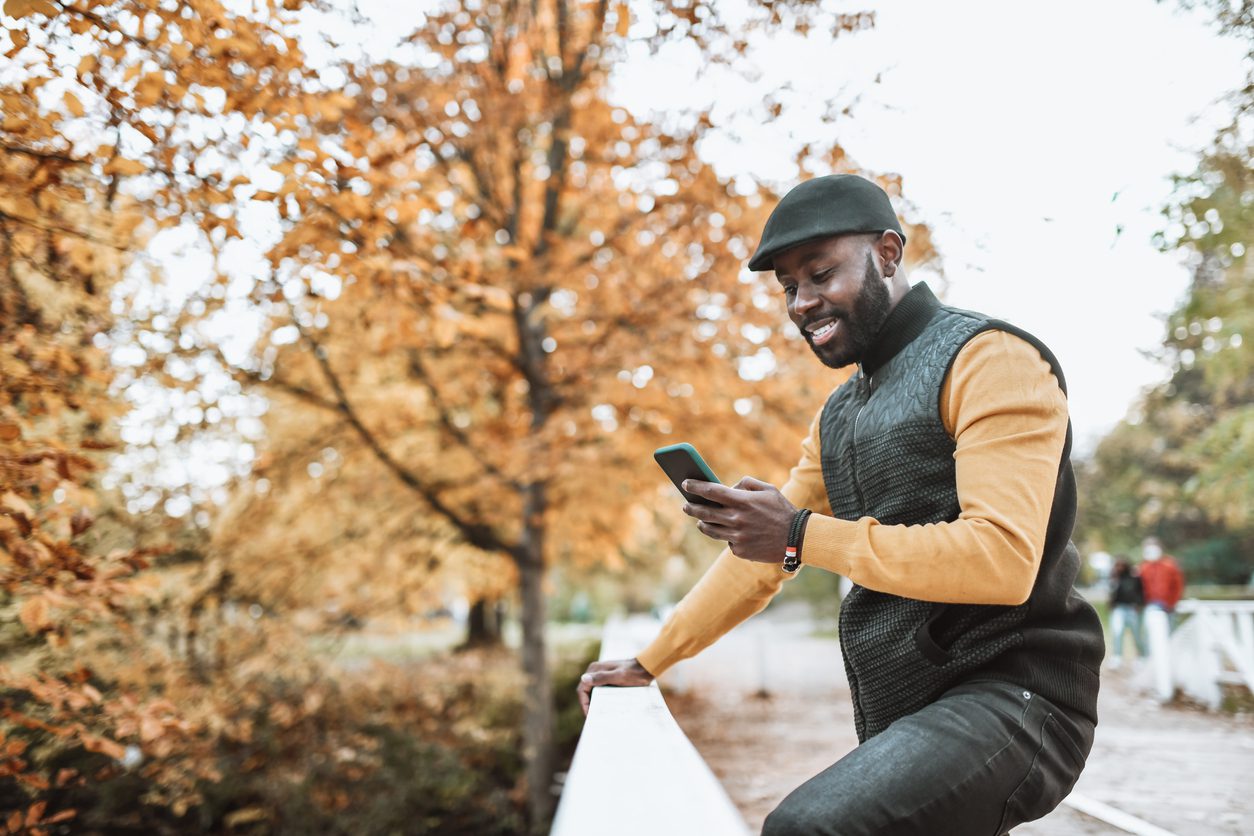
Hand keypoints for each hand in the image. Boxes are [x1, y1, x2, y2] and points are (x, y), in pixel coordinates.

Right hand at [577, 657, 653, 714]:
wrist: (646, 668)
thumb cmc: (633, 672)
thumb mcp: (619, 676)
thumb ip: (602, 677)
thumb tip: (584, 679)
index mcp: (594, 670)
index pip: (582, 689)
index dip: (584, 703)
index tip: (589, 715)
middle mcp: (595, 672)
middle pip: (586, 692)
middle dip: (588, 705)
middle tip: (593, 719)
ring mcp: (601, 676)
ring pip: (593, 693)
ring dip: (594, 704)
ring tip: (599, 716)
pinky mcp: (608, 680)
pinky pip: (600, 692)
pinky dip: (601, 701)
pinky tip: (606, 709)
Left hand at [681, 476, 796, 563]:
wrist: (797, 538)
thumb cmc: (782, 510)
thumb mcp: (768, 489)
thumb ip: (746, 483)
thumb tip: (729, 487)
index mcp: (742, 501)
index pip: (711, 491)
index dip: (696, 486)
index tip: (685, 483)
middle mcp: (736, 519)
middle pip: (704, 512)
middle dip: (691, 507)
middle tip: (686, 505)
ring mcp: (737, 537)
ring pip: (710, 529)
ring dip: (703, 523)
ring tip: (700, 520)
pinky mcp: (740, 550)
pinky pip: (727, 541)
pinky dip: (727, 535)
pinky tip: (731, 532)